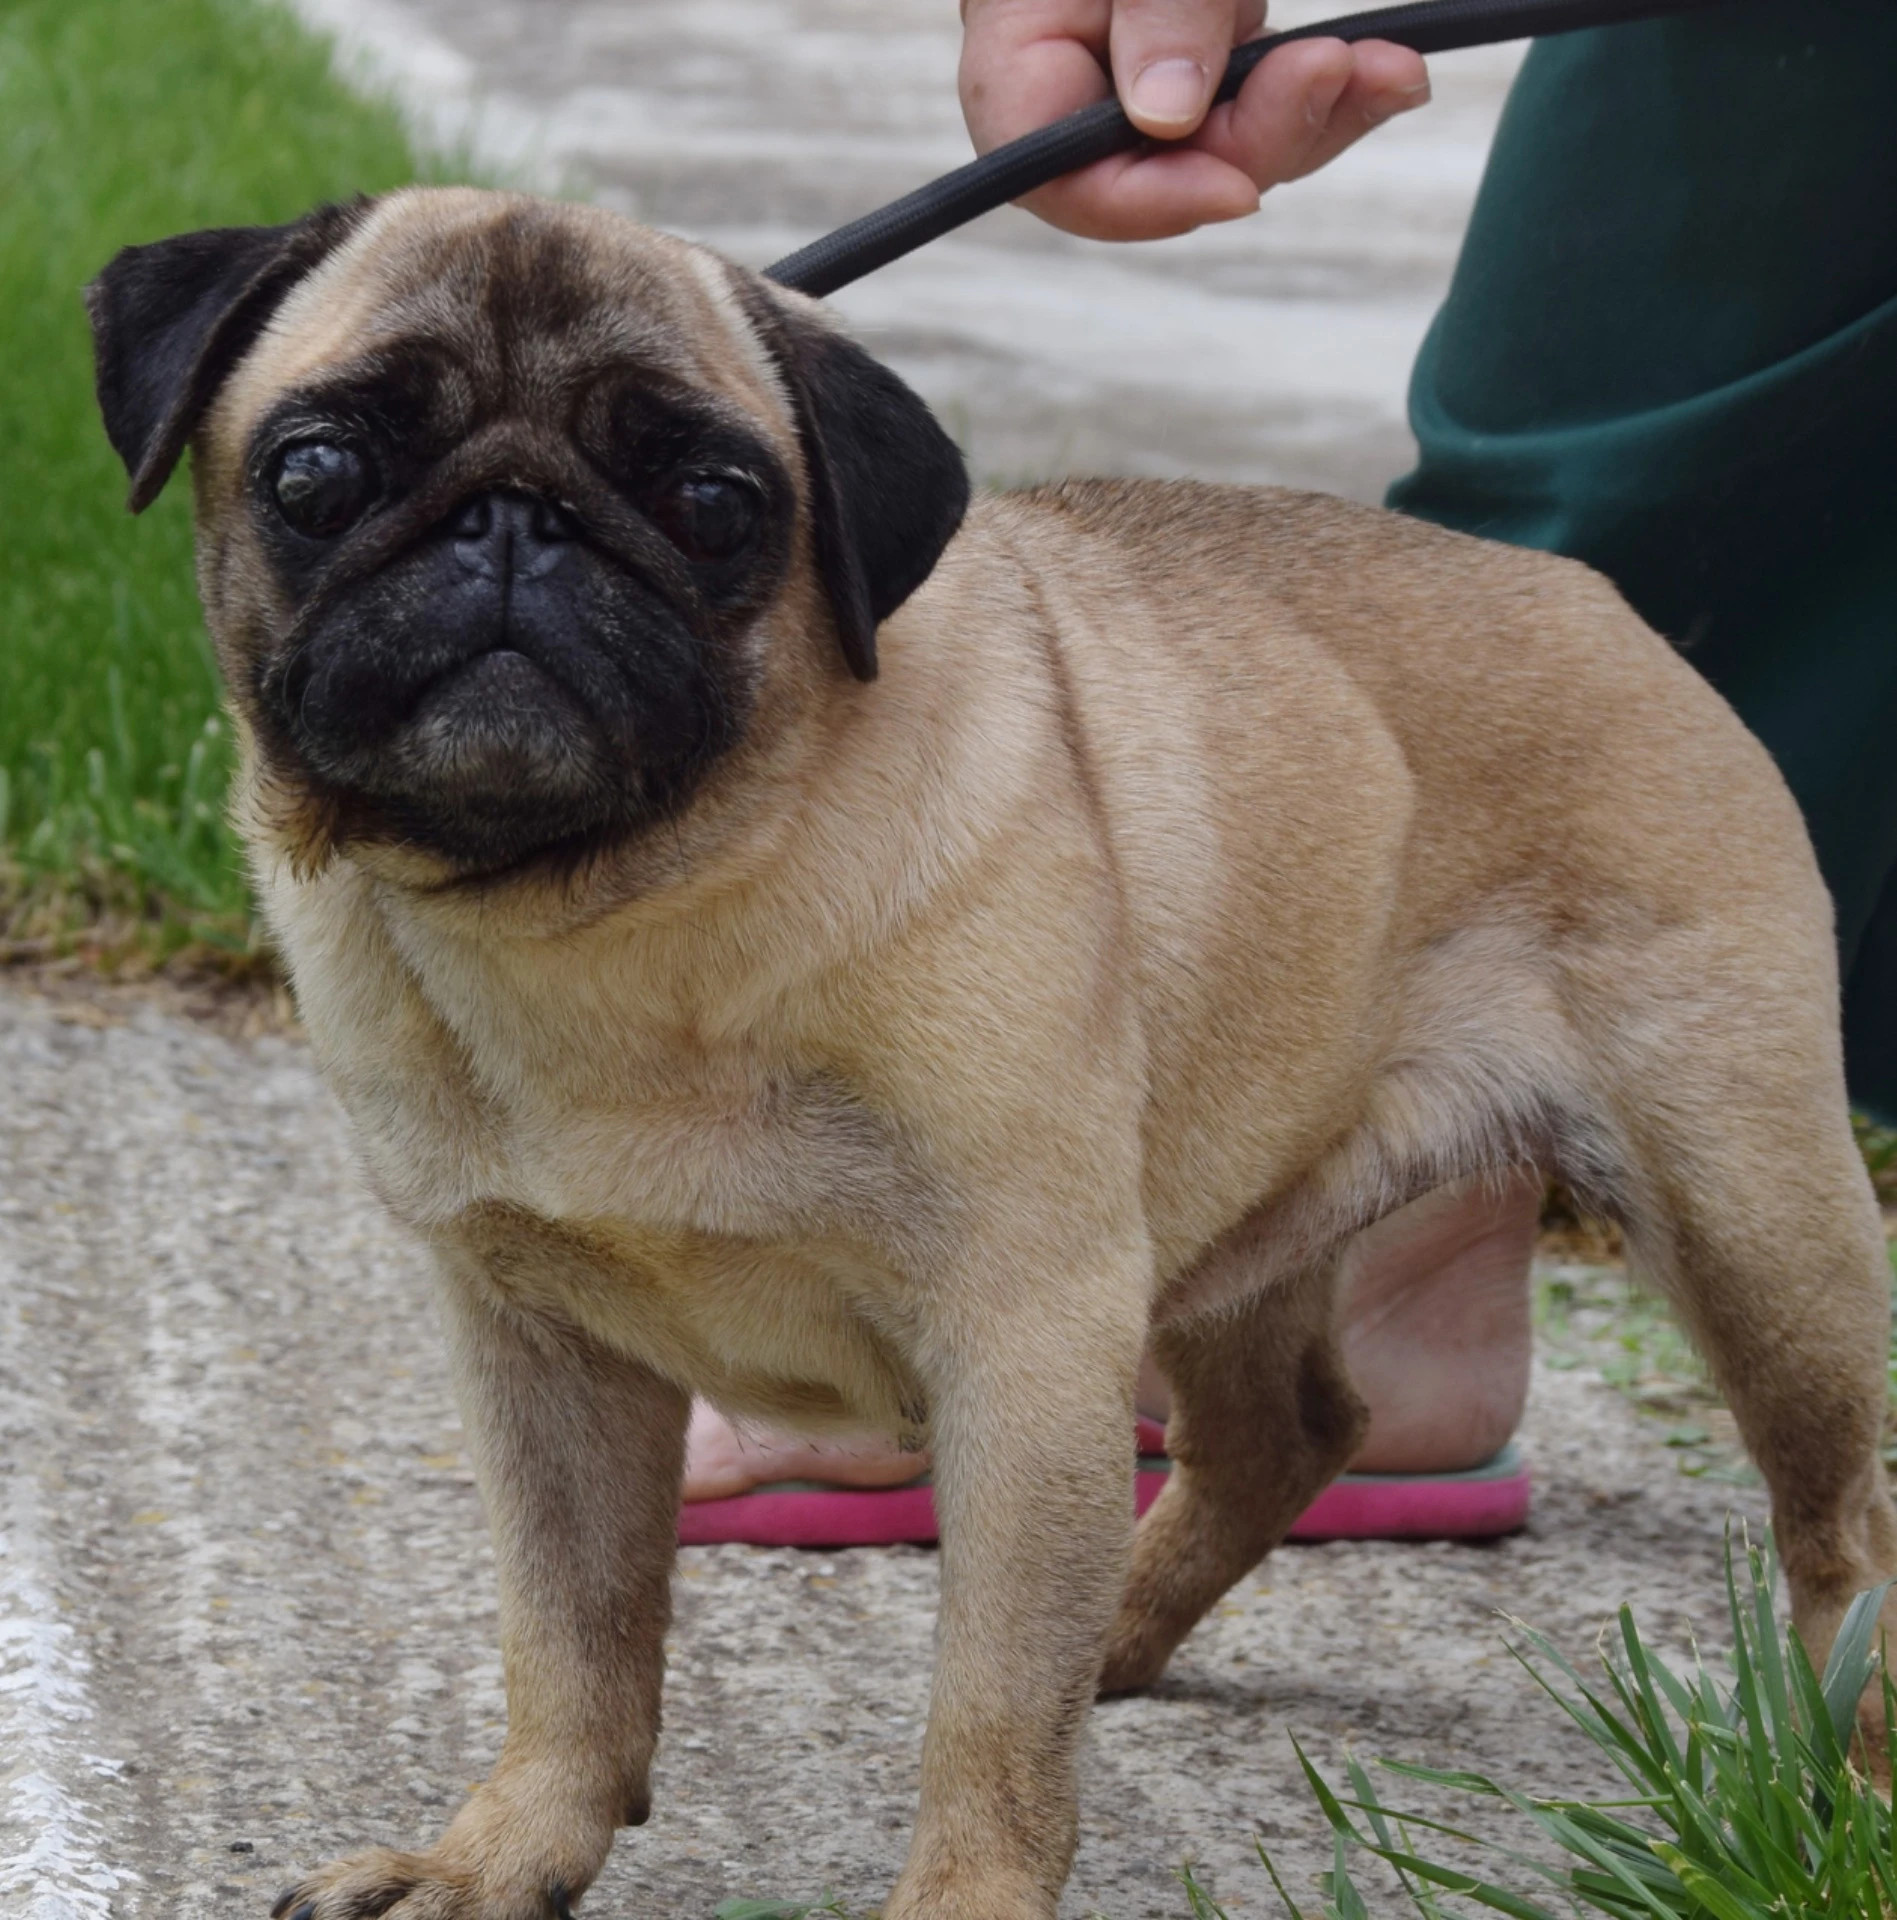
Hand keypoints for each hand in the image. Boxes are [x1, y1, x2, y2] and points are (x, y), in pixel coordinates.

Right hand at [959, 0, 1430, 240]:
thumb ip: (1158, 6)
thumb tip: (1167, 118)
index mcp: (1017, 26)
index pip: (1046, 163)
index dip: (1136, 199)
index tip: (1237, 186)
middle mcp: (1070, 57)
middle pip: (1144, 167)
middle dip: (1250, 144)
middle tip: (1330, 77)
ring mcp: (1138, 57)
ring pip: (1212, 150)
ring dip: (1308, 121)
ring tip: (1384, 72)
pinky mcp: (1201, 44)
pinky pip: (1253, 104)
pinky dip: (1324, 97)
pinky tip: (1384, 74)